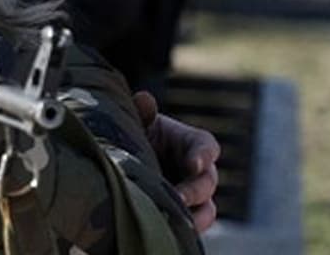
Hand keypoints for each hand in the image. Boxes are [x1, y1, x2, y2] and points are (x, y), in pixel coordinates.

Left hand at [134, 91, 219, 232]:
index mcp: (189, 142)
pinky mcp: (184, 213)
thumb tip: (144, 99)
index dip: (203, 154)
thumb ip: (142, 113)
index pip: (206, 146)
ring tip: (176, 218)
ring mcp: (193, 194)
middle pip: (208, 181)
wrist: (121, 160)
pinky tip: (170, 229)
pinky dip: (186, 228)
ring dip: (194, 214)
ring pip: (207, 208)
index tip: (194, 163)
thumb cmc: (135, 135)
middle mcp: (197, 170)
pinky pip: (194, 225)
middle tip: (178, 196)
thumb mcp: (137, 123)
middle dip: (195, 190)